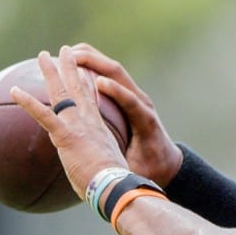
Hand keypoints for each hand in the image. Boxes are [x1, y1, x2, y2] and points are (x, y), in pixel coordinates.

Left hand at [10, 46, 128, 198]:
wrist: (114, 185)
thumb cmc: (110, 185)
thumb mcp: (104, 170)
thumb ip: (95, 165)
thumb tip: (91, 177)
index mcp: (99, 128)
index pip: (91, 99)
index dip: (86, 83)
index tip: (83, 71)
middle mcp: (89, 120)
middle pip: (78, 87)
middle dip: (71, 66)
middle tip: (64, 50)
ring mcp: (77, 125)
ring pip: (62, 91)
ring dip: (50, 72)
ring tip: (42, 55)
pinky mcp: (66, 135)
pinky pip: (43, 114)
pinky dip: (27, 102)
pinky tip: (14, 90)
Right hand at [70, 42, 183, 187]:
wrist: (168, 162)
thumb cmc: (151, 169)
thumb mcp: (140, 172)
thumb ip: (129, 171)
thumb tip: (118, 181)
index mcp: (145, 121)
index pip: (132, 101)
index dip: (117, 91)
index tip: (99, 82)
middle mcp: (141, 103)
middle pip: (119, 75)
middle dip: (95, 62)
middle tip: (69, 55)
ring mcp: (135, 96)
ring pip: (112, 70)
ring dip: (91, 59)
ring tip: (67, 53)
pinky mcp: (129, 96)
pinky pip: (110, 75)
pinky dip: (93, 66)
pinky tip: (75, 63)